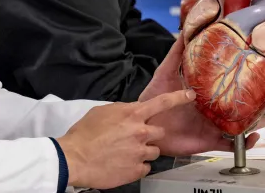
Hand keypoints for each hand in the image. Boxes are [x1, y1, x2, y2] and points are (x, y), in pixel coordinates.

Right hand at [57, 90, 194, 188]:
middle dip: (150, 135)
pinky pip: (146, 167)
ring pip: (153, 151)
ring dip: (143, 152)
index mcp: (132, 115)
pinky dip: (137, 167)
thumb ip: (122, 110)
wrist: (74, 158)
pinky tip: (122, 164)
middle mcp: (140, 132)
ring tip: (124, 154)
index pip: (162, 102)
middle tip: (133, 139)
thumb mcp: (102, 112)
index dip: (179, 97)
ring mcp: (140, 152)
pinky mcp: (137, 170)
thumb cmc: (84, 134)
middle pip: (159, 132)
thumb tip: (131, 111)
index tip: (190, 95)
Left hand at [138, 38, 259, 155]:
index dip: (241, 80)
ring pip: (238, 124)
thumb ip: (176, 54)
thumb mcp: (166, 72)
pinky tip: (253, 136)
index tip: (255, 71)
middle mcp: (211, 109)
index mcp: (205, 92)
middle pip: (236, 105)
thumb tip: (186, 31)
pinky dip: (244, 144)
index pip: (226, 86)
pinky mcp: (209, 140)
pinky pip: (230, 144)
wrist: (143, 124)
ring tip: (262, 115)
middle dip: (251, 102)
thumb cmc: (154, 98)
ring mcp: (212, 125)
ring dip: (251, 121)